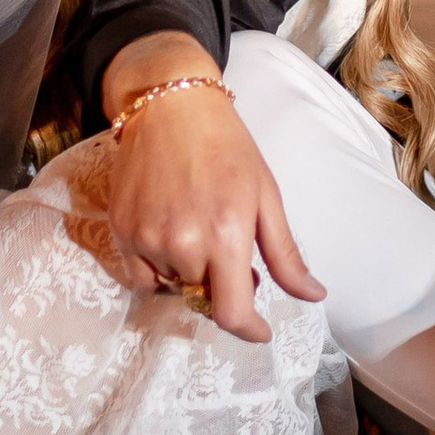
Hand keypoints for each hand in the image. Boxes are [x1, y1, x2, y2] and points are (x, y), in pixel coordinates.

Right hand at [99, 36, 324, 346]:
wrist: (170, 104)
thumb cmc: (227, 146)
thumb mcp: (266, 196)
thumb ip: (285, 255)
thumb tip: (313, 297)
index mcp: (226, 237)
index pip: (231, 314)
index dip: (248, 330)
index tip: (260, 330)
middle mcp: (183, 244)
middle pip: (204, 299)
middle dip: (224, 287)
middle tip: (233, 253)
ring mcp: (147, 239)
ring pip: (174, 287)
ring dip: (191, 276)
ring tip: (200, 232)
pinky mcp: (121, 231)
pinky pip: (141, 276)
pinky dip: (159, 270)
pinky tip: (172, 238)